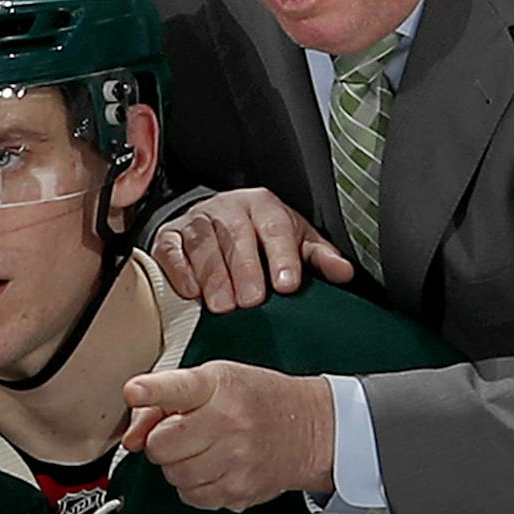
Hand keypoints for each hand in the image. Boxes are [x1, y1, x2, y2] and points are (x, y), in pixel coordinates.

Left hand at [122, 361, 334, 510]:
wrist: (310, 429)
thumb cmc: (259, 399)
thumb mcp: (216, 379)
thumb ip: (165, 399)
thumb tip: (132, 437)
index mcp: (220, 387)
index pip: (178, 388)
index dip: (151, 391)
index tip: (134, 391)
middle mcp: (229, 423)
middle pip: (161, 445)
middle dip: (162, 441)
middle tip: (183, 432)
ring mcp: (236, 461)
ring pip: (173, 475)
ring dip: (178, 465)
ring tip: (201, 449)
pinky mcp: (240, 491)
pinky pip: (192, 497)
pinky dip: (194, 485)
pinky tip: (213, 467)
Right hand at [151, 189, 354, 312]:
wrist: (213, 221)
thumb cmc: (257, 237)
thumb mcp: (293, 241)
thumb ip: (317, 257)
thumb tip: (345, 273)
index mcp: (263, 206)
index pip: (275, 227)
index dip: (282, 255)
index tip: (287, 284)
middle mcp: (228, 208)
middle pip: (236, 235)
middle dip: (244, 269)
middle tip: (252, 301)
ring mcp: (196, 221)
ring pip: (203, 243)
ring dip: (213, 275)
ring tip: (223, 306)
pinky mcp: (168, 237)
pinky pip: (171, 251)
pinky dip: (179, 271)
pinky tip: (191, 292)